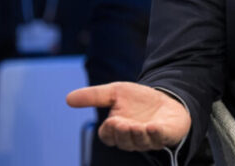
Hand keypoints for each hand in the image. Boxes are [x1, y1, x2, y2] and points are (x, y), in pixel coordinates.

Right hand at [66, 82, 190, 150]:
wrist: (166, 98)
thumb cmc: (138, 100)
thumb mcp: (116, 92)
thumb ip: (94, 96)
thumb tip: (67, 98)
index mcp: (117, 130)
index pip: (108, 135)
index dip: (110, 131)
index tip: (112, 121)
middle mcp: (132, 138)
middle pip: (123, 141)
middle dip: (123, 133)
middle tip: (123, 124)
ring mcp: (149, 139)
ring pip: (140, 143)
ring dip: (138, 135)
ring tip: (138, 126)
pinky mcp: (166, 135)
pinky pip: (160, 139)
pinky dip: (156, 134)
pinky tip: (153, 126)